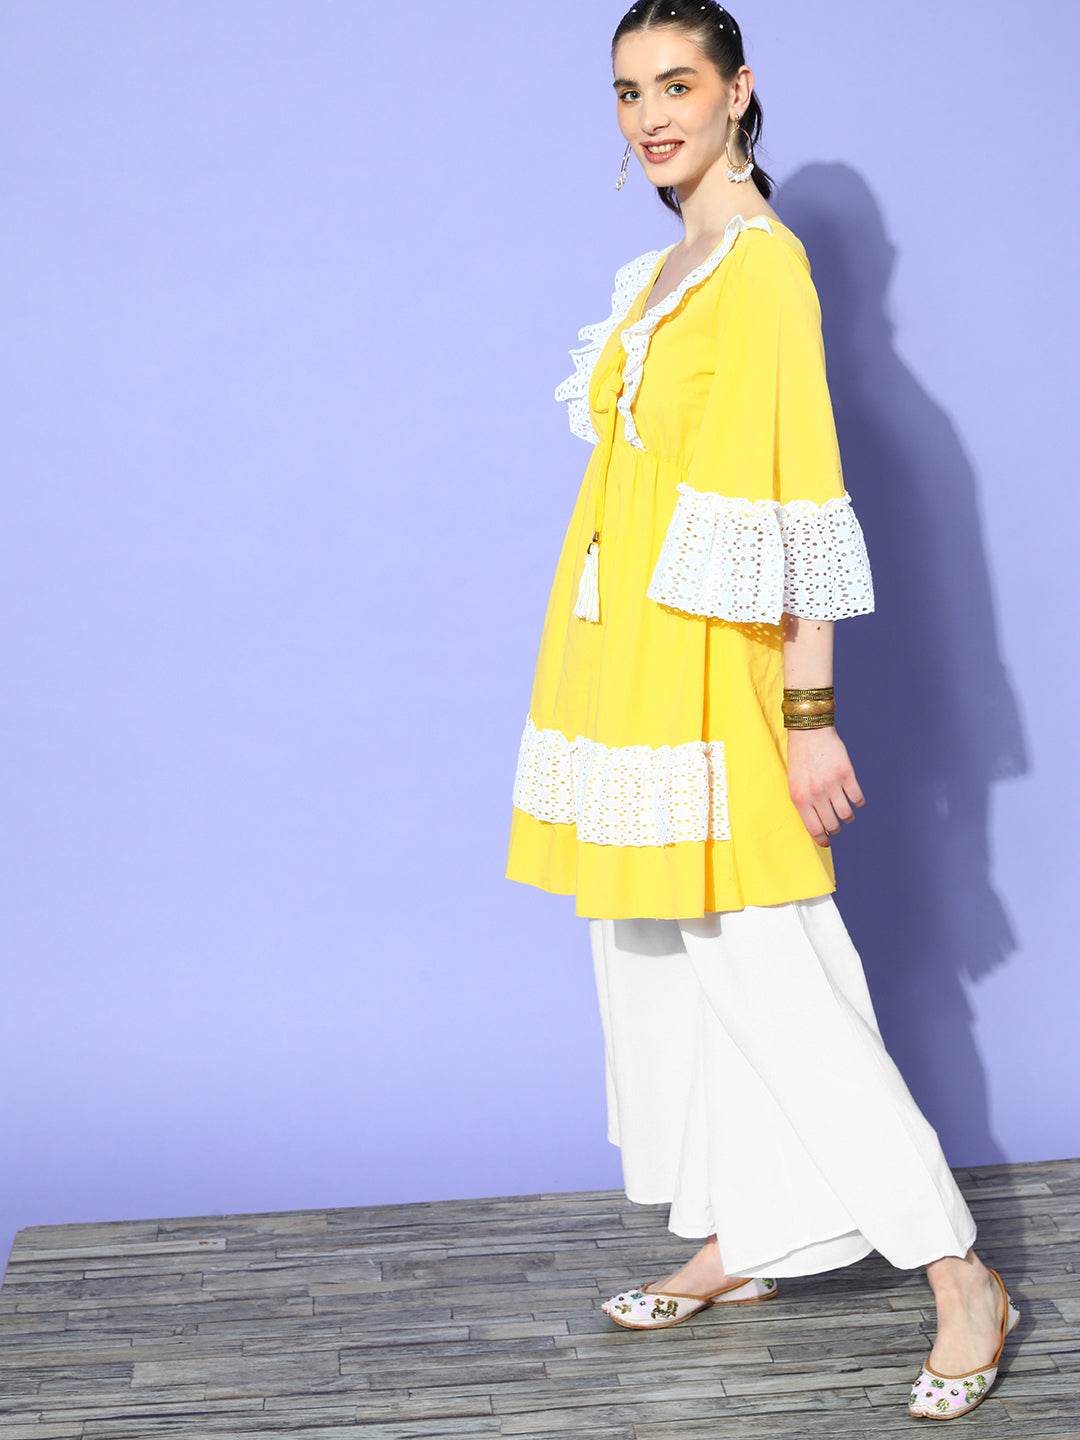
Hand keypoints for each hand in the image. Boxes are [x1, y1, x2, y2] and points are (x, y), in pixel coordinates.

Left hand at [786, 727, 864, 846]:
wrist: (809, 731)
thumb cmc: (799, 759)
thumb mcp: (794, 783)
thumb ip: (804, 803)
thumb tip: (817, 825)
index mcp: (800, 798)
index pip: (814, 829)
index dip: (822, 840)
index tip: (827, 842)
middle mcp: (816, 794)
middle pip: (832, 825)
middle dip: (835, 829)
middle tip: (836, 825)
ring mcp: (832, 784)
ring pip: (847, 815)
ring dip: (847, 817)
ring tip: (845, 813)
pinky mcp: (847, 774)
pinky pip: (858, 798)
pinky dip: (858, 803)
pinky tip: (854, 799)